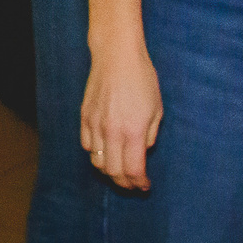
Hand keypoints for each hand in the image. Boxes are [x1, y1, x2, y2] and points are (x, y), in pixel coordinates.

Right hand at [81, 41, 161, 190]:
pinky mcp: (85, 117)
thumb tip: (142, 151)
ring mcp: (96, 125)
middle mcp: (112, 131)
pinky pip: (88, 145)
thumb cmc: (142, 79)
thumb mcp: (157, 109)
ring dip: (109, 171)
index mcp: (134, 131)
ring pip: (98, 162)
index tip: (145, 186)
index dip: (139, 183)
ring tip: (119, 170)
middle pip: (114, 171)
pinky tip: (106, 151)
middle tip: (133, 184)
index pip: (133, 169)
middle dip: (125, 183)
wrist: (116, 56)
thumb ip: (149, 135)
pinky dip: (96, 154)